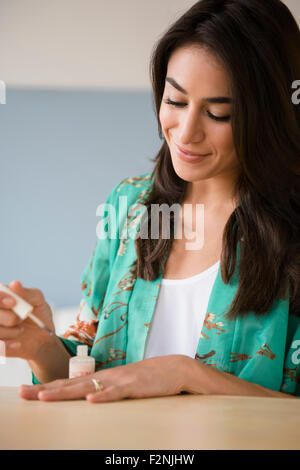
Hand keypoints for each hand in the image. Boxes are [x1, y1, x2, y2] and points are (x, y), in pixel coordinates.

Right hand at [0, 280, 54, 360]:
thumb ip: (26, 293)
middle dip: (7, 317)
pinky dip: (7, 346)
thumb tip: (15, 284)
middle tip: (21, 319)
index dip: (0, 298)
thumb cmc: (38, 314)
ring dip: (9, 332)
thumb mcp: (37, 300)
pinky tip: (18, 344)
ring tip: (21, 330)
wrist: (43, 337)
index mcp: (1, 296)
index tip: (13, 303)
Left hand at [18, 355, 188, 402]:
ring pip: (88, 387)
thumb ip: (105, 390)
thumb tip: (87, 399)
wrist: (173, 367)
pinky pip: (117, 393)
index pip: (69, 383)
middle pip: (71, 384)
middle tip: (23, 393)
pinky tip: (91, 401)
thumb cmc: (146, 379)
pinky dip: (104, 397)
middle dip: (46, 389)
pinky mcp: (135, 386)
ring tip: (45, 397)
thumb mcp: (121, 385)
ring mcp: (119, 380)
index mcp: (101, 378)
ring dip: (66, 392)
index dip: (48, 387)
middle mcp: (106, 377)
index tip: (27, 391)